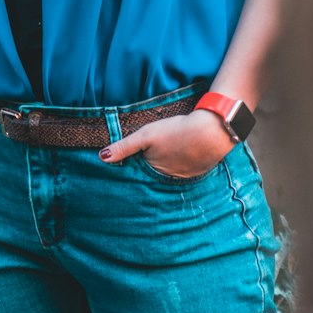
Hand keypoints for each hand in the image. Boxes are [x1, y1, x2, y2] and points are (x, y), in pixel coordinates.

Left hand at [99, 108, 236, 179]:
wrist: (211, 131)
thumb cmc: (176, 131)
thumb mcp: (146, 135)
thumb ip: (124, 147)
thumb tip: (102, 157)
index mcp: (153, 173)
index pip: (139, 175)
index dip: (134, 170)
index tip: (127, 168)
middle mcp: (168, 180)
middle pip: (154, 175)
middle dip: (149, 172)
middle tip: (149, 159)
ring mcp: (185, 177)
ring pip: (170, 173)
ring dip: (167, 167)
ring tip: (165, 157)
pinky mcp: (198, 171)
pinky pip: (185, 170)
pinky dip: (182, 164)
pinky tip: (182, 154)